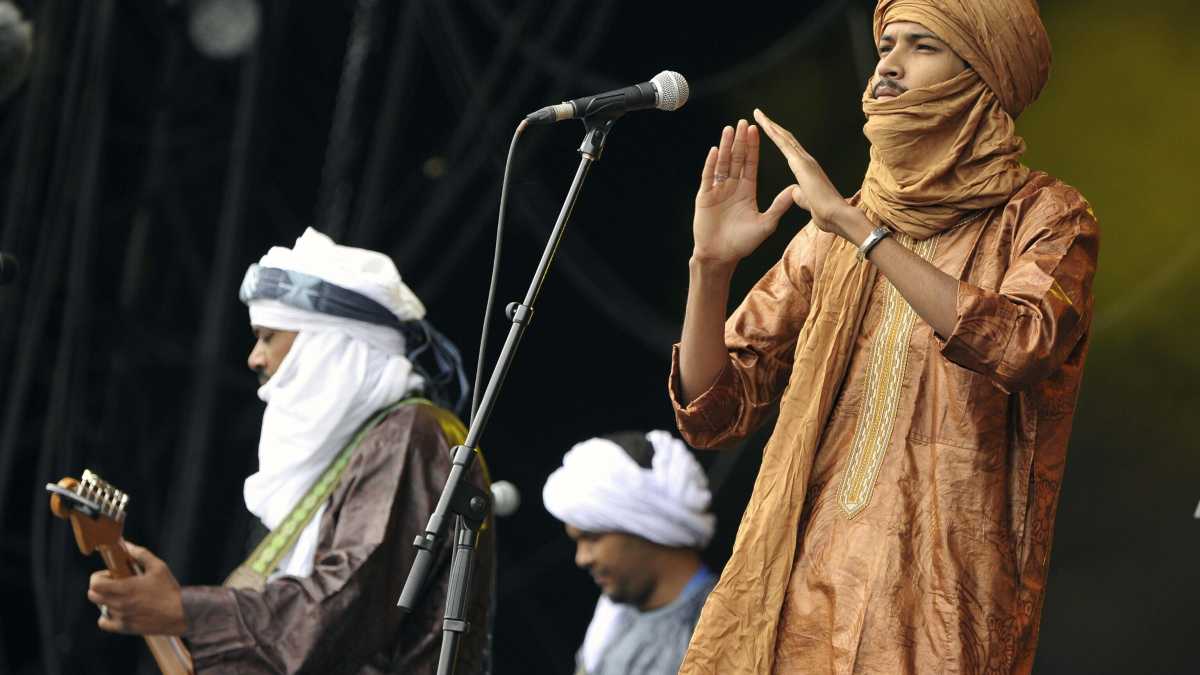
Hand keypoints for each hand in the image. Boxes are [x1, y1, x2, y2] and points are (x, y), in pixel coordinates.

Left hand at [88, 541, 186, 635]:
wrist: (180, 614)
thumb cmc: (169, 590)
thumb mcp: (158, 567)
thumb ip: (141, 554)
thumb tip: (127, 545)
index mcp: (125, 588)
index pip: (95, 583)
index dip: (99, 576)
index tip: (111, 574)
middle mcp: (119, 604)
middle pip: (93, 596)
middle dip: (100, 587)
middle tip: (115, 584)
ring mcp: (121, 617)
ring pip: (100, 607)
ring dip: (106, 600)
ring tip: (121, 597)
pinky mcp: (124, 628)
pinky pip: (104, 623)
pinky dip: (106, 616)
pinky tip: (118, 611)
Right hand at [692, 119, 797, 266]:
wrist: (720, 256)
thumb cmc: (742, 244)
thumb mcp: (765, 224)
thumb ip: (778, 206)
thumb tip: (795, 190)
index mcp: (746, 191)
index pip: (751, 164)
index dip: (753, 147)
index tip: (756, 130)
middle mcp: (732, 187)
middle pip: (737, 159)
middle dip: (740, 141)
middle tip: (743, 122)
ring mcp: (717, 190)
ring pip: (723, 163)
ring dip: (726, 146)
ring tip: (729, 129)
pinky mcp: (704, 197)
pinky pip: (708, 177)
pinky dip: (712, 164)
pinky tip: (715, 150)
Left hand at [753, 109, 864, 241]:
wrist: (838, 217)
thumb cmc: (828, 215)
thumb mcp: (809, 203)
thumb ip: (802, 196)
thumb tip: (796, 191)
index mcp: (807, 170)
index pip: (790, 150)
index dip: (780, 139)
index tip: (770, 130)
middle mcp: (807, 161)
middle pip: (787, 139)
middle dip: (773, 126)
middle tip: (760, 114)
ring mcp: (805, 160)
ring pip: (784, 137)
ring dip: (771, 125)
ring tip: (758, 114)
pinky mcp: (801, 163)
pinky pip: (783, 144)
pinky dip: (773, 132)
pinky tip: (763, 124)